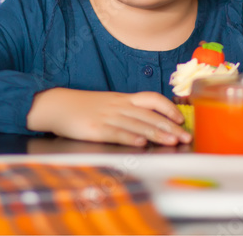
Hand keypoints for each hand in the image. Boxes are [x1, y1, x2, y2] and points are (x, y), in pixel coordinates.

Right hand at [27, 88, 190, 146]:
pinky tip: (140, 143)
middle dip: (170, 127)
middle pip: (149, 115)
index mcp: (122, 99)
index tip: (181, 119)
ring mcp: (107, 117)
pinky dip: (129, 137)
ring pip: (136, 124)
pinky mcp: (95, 129)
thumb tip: (150, 123)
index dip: (168, 108)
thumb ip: (127, 111)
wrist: (56, 105)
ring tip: (172, 141)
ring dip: (156, 133)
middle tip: (186, 137)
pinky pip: (116, 132)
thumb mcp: (108, 103)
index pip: (151, 99)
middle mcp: (118, 106)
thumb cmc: (83, 107)